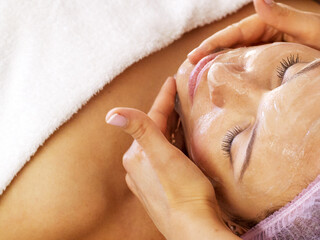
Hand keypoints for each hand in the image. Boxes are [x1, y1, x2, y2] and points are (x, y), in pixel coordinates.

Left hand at [105, 77, 237, 238]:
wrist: (194, 229)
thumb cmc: (184, 194)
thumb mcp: (163, 158)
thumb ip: (142, 131)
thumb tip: (111, 113)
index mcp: (137, 155)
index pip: (151, 118)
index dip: (164, 98)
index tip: (172, 80)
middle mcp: (138, 166)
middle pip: (154, 129)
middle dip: (167, 112)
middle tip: (180, 95)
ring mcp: (148, 178)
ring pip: (160, 143)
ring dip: (170, 128)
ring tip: (183, 114)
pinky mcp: (160, 187)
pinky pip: (164, 156)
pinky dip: (173, 144)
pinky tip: (182, 143)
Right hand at [188, 0, 319, 68]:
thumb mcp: (308, 28)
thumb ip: (281, 14)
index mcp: (270, 22)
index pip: (235, 34)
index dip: (212, 44)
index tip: (193, 55)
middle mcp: (268, 34)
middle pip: (233, 45)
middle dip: (210, 55)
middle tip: (189, 70)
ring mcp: (272, 48)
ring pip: (241, 56)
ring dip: (222, 65)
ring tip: (202, 78)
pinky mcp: (278, 61)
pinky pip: (253, 67)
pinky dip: (239, 73)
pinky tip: (231, 84)